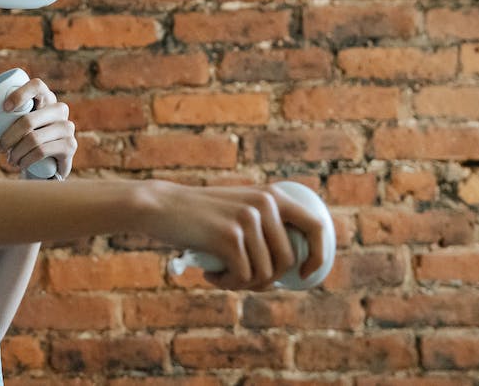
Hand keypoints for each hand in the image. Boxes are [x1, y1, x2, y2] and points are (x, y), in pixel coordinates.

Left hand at [0, 77, 76, 178]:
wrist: (48, 164)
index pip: (36, 85)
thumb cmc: (26, 139)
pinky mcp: (70, 145)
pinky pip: (42, 151)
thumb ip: (7, 114)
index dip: (19, 94)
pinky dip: (26, 160)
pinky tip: (21, 164)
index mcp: (46, 97)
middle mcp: (60, 109)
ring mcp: (67, 127)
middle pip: (29, 120)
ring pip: (33, 138)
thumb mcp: (18, 123)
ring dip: (16, 152)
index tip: (4, 108)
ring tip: (9, 159)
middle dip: (8, 137)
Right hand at [139, 180, 329, 291]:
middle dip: (267, 279)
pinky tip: (211, 275)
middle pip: (287, 260)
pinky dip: (227, 283)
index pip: (316, 226)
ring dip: (243, 283)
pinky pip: (244, 277)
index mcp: (273, 195)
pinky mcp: (230, 237)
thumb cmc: (200, 216)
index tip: (304, 275)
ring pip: (265, 273)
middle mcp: (265, 203)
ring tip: (222, 275)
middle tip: (242, 279)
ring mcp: (248, 219)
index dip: (318, 255)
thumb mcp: (238, 208)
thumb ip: (265, 224)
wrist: (160, 206)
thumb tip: (295, 267)